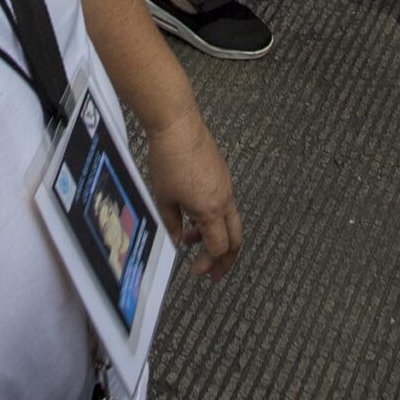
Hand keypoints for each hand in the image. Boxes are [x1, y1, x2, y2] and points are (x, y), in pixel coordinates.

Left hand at [143, 113, 241, 281]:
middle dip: (226, 260)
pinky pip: (224, 204)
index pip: (218, 247)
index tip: (195, 272)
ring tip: (191, 239)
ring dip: (216, 236)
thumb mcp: (164, 198)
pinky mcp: (222, 174)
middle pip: (236, 239)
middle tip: (214, 275)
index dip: (208, 264)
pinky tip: (192, 214)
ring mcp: (226, 185)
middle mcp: (225, 199)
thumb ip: (172, 225)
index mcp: (211, 209)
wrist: (177, 125)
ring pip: (230, 221)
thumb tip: (178, 242)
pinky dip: (214, 218)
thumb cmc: (168, 160)